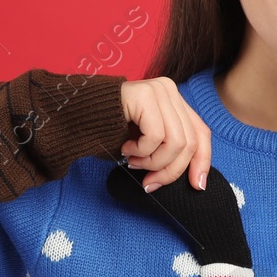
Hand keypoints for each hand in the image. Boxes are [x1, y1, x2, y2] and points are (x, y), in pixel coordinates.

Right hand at [118, 77, 211, 191]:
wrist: (74, 115)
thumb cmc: (109, 131)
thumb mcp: (147, 141)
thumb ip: (169, 149)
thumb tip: (195, 179)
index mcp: (174, 100)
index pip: (201, 132)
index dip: (202, 161)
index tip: (197, 186)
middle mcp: (170, 91)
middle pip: (189, 142)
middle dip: (170, 170)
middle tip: (149, 183)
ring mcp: (159, 90)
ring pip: (175, 142)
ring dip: (152, 162)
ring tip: (133, 161)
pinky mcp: (145, 95)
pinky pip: (155, 136)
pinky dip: (141, 151)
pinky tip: (125, 149)